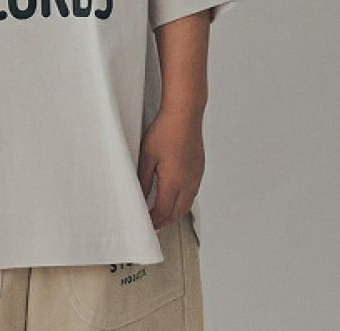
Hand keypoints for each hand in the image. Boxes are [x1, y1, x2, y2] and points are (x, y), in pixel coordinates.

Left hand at [138, 109, 204, 229]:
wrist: (185, 114)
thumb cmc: (166, 130)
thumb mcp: (147, 156)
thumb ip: (143, 179)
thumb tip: (140, 195)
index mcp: (174, 181)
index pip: (163, 211)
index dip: (154, 220)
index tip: (145, 222)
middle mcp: (188, 182)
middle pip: (177, 212)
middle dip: (165, 221)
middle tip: (153, 224)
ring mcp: (196, 176)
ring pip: (187, 204)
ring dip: (175, 212)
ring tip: (162, 214)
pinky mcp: (199, 169)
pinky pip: (192, 192)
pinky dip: (182, 201)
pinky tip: (175, 196)